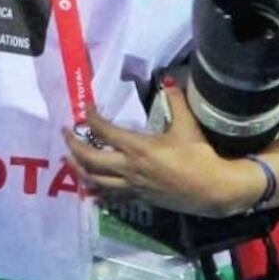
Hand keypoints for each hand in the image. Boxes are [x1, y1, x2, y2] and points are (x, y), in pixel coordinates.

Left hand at [63, 84, 264, 216]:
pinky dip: (96, 189)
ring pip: (94, 180)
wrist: (213, 190)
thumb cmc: (199, 156)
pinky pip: (110, 196)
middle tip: (65, 133)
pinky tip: (90, 187)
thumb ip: (176, 101)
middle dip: (73, 145)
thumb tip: (169, 81)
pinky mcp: (139, 198)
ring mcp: (132, 186)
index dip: (91, 118)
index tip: (87, 108)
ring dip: (78, 168)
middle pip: (90, 159)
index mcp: (137, 148)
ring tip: (68, 158)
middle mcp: (128, 168)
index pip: (103, 131)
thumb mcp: (187, 126)